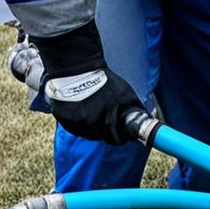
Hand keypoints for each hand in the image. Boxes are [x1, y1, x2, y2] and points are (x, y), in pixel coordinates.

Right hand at [33, 20, 143, 144]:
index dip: (120, 138)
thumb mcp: (125, 92)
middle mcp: (91, 122)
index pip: (115, 139)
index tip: (121, 136)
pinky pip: (75, 128)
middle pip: (101, 138)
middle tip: (108, 125)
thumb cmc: (103, 80)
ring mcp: (76, 122)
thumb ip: (134, 107)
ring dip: (93, 128)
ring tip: (95, 113)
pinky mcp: (64, 120)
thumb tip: (146, 118)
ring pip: (88, 134)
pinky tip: (83, 112)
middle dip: (107, 133)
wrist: (77, 69)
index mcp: (107, 117)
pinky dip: (81, 124)